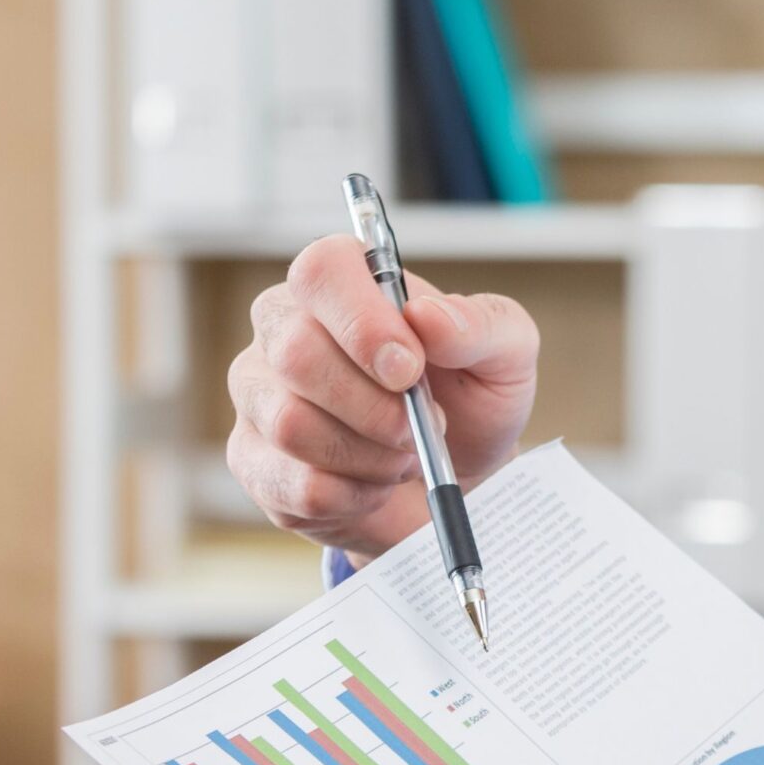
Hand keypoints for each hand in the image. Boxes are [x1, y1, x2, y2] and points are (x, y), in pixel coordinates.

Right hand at [226, 234, 539, 559]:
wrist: (460, 478)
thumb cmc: (473, 400)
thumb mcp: (507, 356)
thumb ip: (481, 326)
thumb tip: (429, 317)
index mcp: (345, 285)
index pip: (321, 270)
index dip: (362, 321)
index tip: (408, 367)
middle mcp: (285, 330)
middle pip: (296, 353)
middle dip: (375, 405)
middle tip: (421, 426)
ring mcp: (260, 397)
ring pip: (292, 424)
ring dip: (369, 454)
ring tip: (407, 456)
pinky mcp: (256, 464)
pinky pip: (293, 484)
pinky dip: (354, 495)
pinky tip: (378, 486)